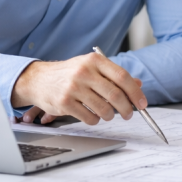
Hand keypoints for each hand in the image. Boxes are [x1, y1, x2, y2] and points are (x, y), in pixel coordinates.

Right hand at [10, 53, 145, 125]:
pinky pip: (89, 118)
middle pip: (115, 95)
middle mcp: (84, 72)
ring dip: (110, 116)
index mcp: (94, 61)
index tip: (142, 103)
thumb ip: (114, 76)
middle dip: (126, 109)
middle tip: (128, 114)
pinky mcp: (65, 103)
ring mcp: (73, 88)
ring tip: (107, 114)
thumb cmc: (70, 74)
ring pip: (103, 109)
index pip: (122, 77)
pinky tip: (92, 115)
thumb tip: (138, 85)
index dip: (135, 92)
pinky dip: (95, 120)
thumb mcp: (91, 68)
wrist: (39, 79)